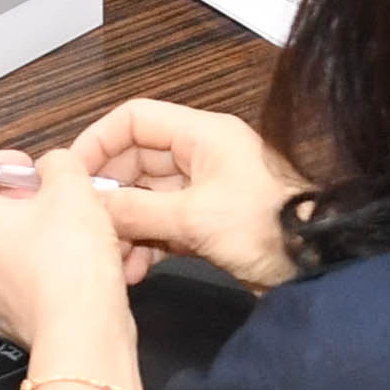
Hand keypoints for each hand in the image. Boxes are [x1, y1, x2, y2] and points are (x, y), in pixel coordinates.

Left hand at [0, 149, 143, 380]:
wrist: (80, 332)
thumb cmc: (67, 263)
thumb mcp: (72, 190)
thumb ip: (58, 165)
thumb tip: (53, 166)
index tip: (14, 169)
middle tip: (35, 198)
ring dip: (11, 235)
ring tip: (54, 232)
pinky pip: (1, 282)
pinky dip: (23, 268)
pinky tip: (60, 265)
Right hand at [66, 97, 308, 289]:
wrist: (316, 266)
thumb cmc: (270, 228)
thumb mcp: (194, 217)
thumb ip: (137, 210)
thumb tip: (91, 207)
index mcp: (203, 135)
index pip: (136, 119)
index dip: (99, 141)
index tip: (73, 172)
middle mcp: (202, 156)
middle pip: (136, 161)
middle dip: (109, 194)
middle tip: (87, 223)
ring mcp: (205, 191)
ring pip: (146, 198)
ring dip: (124, 226)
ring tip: (112, 257)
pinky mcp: (209, 224)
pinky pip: (163, 226)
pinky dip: (145, 245)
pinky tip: (134, 270)